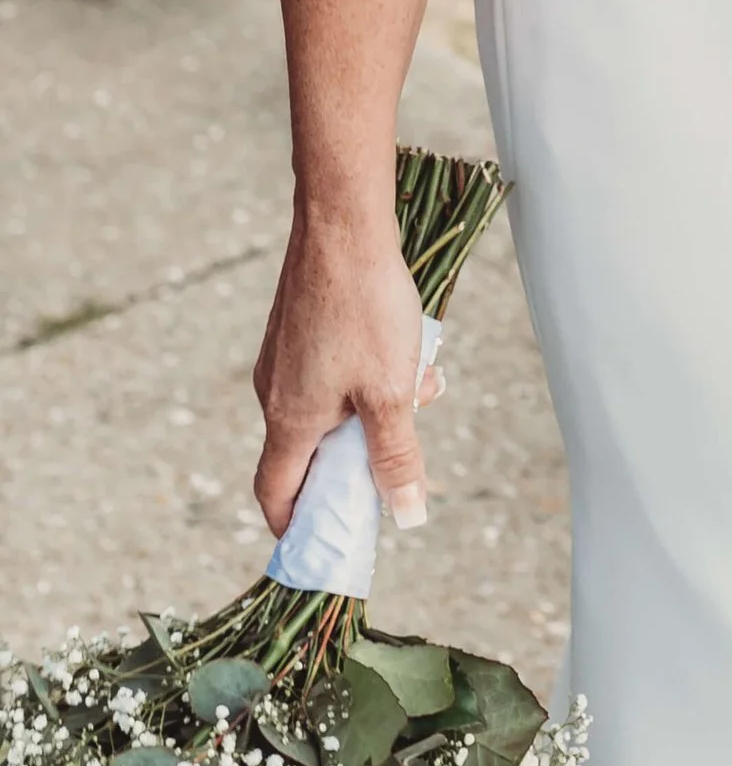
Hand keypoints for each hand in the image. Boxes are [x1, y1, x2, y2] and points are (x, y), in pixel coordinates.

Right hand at [255, 210, 437, 536]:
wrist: (343, 225)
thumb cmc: (365, 307)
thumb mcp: (391, 391)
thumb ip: (396, 456)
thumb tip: (407, 517)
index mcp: (290, 420)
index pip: (277, 495)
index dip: (297, 524)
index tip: (326, 540)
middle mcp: (275, 393)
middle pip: (310, 450)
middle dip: (361, 453)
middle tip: (404, 441)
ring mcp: (284, 358)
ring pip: (332, 404)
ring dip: (376, 404)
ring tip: (423, 380)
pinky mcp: (298, 328)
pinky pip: (333, 369)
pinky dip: (369, 371)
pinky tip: (410, 345)